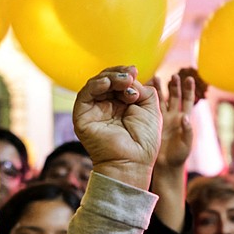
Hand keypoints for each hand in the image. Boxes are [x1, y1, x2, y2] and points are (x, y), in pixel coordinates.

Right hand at [72, 66, 160, 189]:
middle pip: (106, 80)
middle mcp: (106, 107)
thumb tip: (129, 79)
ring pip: (95, 84)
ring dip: (110, 77)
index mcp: (121, 105)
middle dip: (118, 74)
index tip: (135, 72)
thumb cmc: (144, 141)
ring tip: (124, 81)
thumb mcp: (151, 108)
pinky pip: (84, 95)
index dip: (125, 74)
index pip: (118, 82)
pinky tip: (107, 83)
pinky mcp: (82, 117)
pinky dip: (95, 85)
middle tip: (130, 75)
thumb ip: (143, 89)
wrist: (133, 161)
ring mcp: (93, 111)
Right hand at [151, 74, 194, 170]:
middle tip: (171, 75)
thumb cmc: (178, 158)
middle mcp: (172, 116)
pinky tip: (142, 89)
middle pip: (173, 96)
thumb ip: (188, 131)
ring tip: (155, 77)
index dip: (188, 89)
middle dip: (173, 85)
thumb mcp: (186, 145)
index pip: (187, 101)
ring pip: (159, 100)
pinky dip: (146, 98)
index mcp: (183, 120)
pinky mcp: (150, 122)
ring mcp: (161, 119)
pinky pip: (148, 108)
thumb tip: (186, 117)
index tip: (188, 78)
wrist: (164, 167)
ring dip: (158, 88)